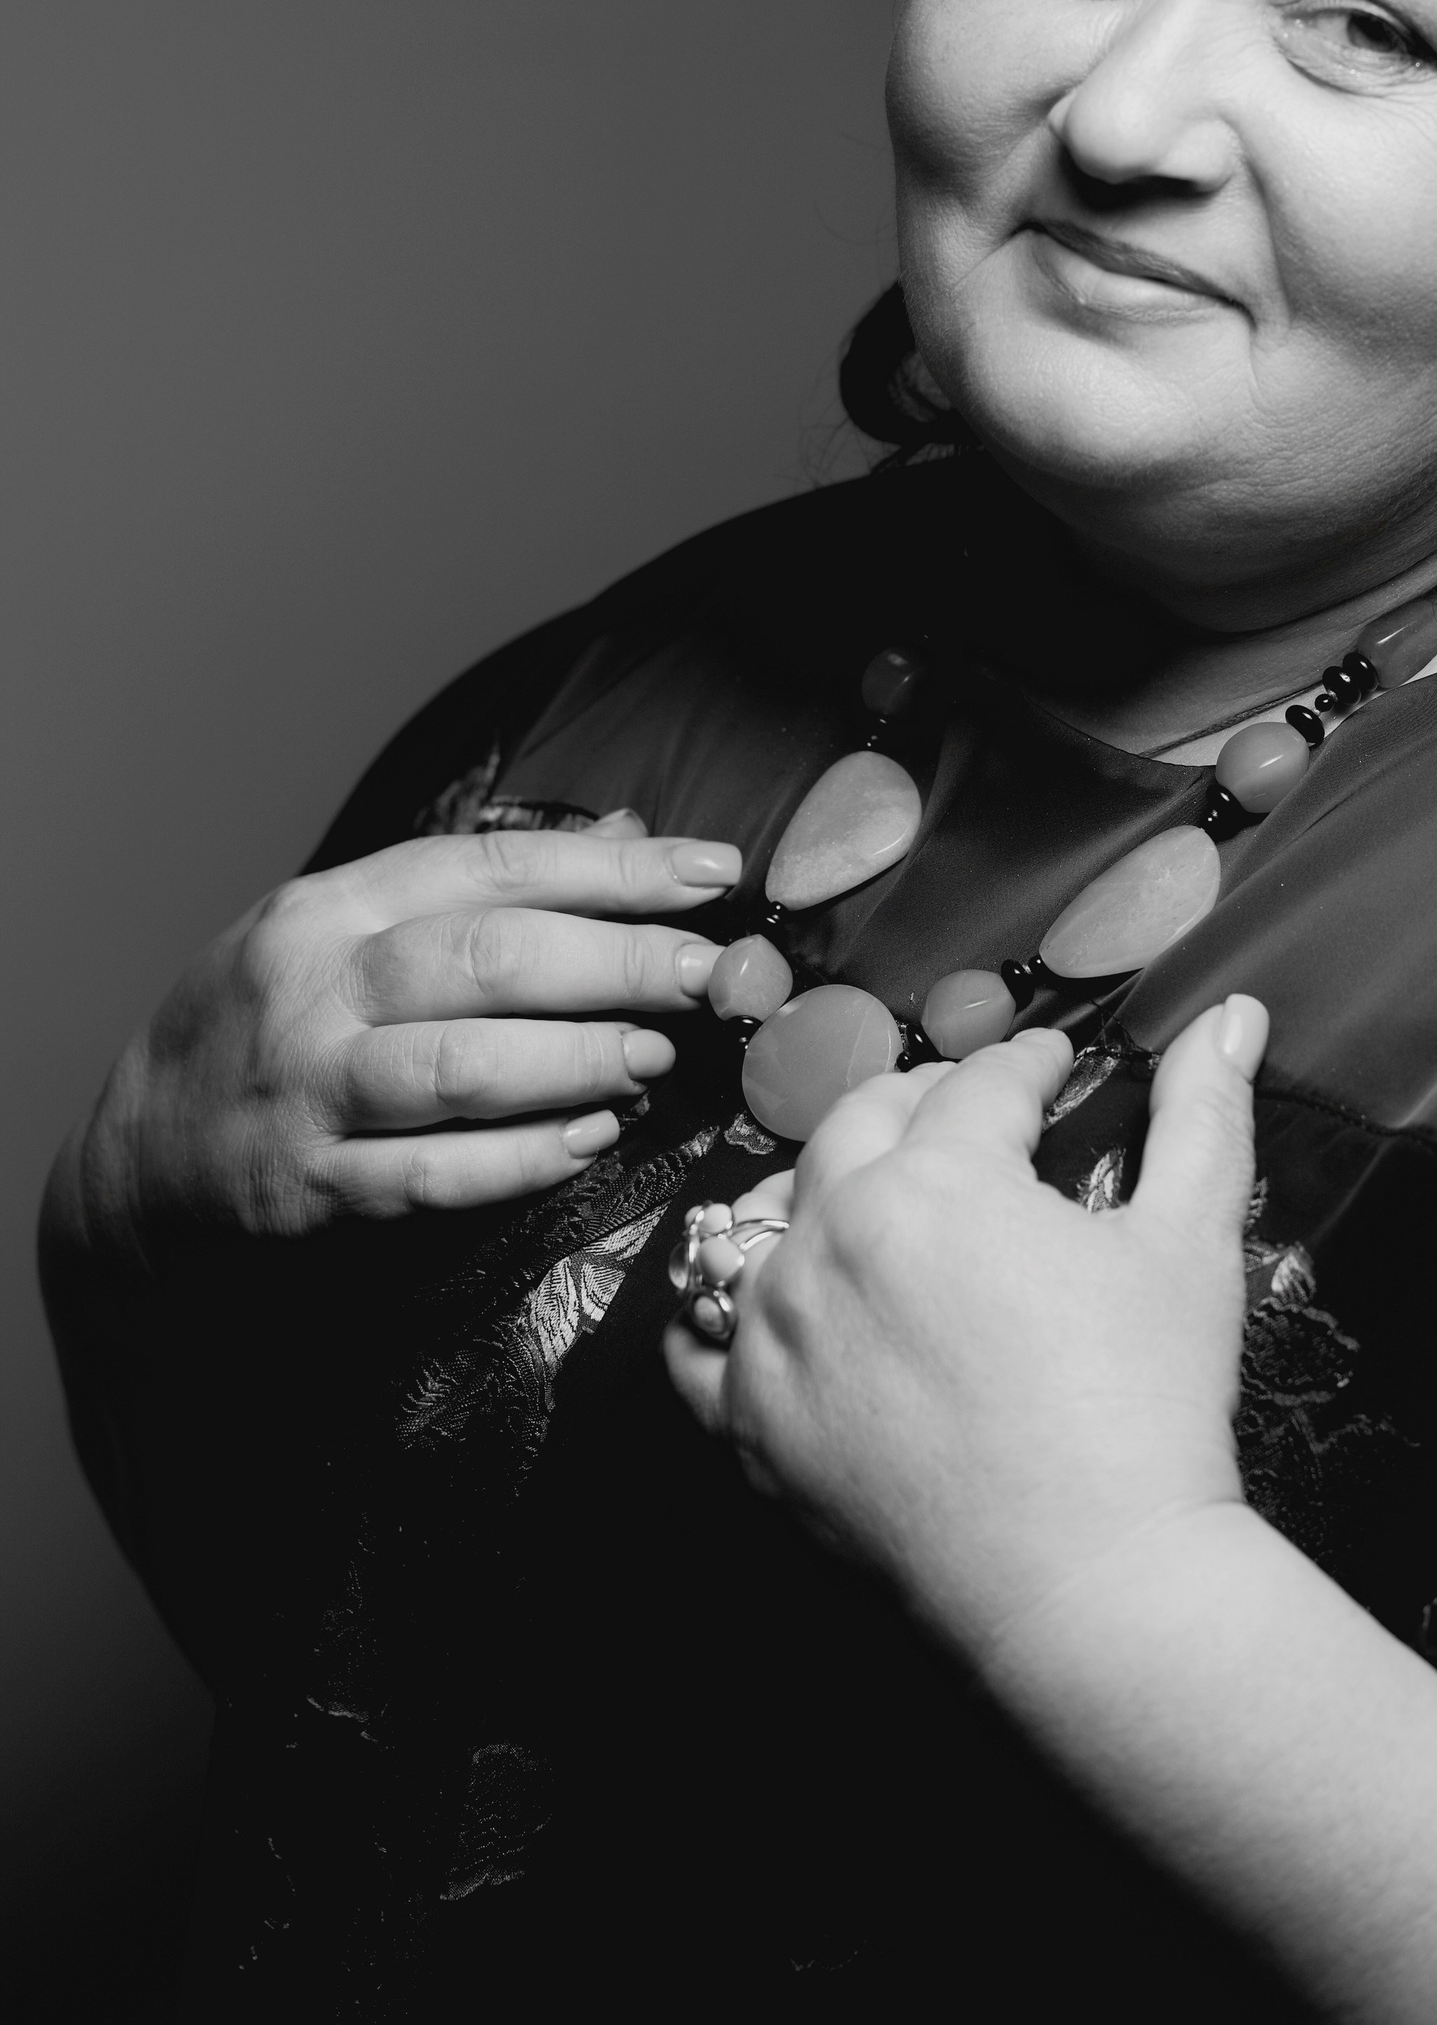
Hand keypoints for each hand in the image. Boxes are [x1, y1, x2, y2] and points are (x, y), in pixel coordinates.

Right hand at [76, 810, 739, 1253]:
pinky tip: (591, 1139)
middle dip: (615, 962)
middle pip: (487, 960)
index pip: (494, 868)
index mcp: (332, 906)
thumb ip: (477, 891)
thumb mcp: (342, 931)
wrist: (130, 1158)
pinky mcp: (308, 1190)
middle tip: (705, 973)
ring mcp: (307, 1090)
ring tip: (657, 1056)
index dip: (616, 870)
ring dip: (576, 1058)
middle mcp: (315, 987)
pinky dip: (522, 1158)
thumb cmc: (266, 1027)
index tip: (715, 873)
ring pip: (461, 1066)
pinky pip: (432, 1174)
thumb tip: (626, 837)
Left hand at [664, 996, 1267, 1665]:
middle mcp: (836, 1237)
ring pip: (779, 1210)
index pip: (981, 1085)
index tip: (1052, 1069)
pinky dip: (727, 1302)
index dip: (1028, 1066)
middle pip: (865, 1123)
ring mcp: (779, 1331)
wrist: (1094, 1593)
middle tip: (975, 1116)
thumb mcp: (1192, 1243)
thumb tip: (1234, 1015)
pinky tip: (769, 1289)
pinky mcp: (749, 1421)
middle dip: (927, 1104)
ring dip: (832, 1185)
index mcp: (939, 1180)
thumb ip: (1206, 1113)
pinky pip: (702, 1334)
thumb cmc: (1149, 1412)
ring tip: (882, 1192)